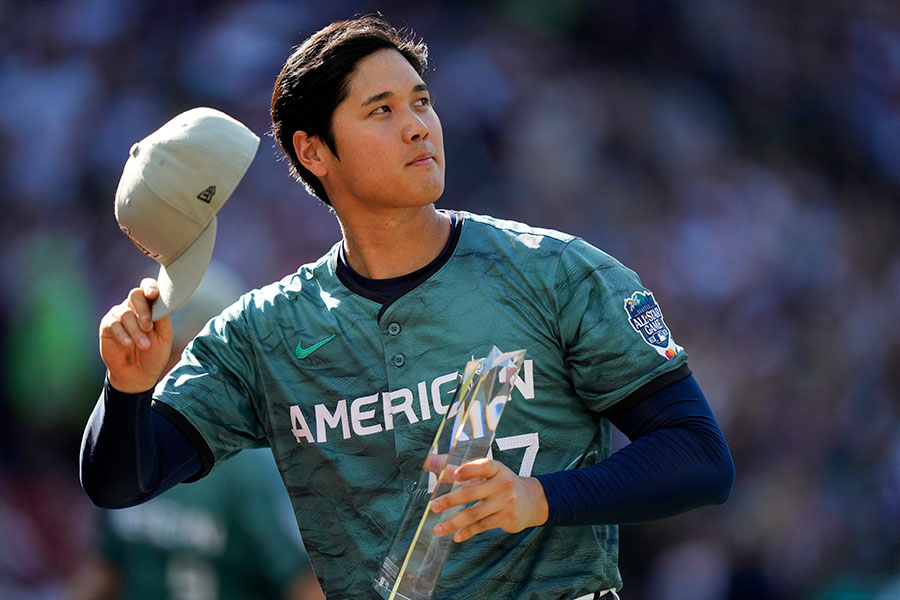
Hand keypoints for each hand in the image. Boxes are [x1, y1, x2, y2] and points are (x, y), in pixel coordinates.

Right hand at [99, 278, 172, 392]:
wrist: (139, 374)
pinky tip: (127, 344)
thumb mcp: (164, 336)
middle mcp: (133, 308)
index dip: (150, 287)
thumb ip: (163, 318)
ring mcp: (119, 316)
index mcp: (150, 307)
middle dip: (143, 311)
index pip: (147, 287)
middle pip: (135, 295)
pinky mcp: (107, 327)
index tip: (153, 294)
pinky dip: (122, 334)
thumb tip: (160, 301)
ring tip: (144, 345)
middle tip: (148, 327)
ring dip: (135, 330)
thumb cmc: (154, 353)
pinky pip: (113, 324)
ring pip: (125, 313)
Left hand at [429, 458, 548, 541]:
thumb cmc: (500, 483)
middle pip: (472, 493)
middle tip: (433, 506)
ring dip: (454, 522)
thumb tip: (428, 461)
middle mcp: (502, 484)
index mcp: (495, 468)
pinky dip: (468, 532)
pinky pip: (482, 526)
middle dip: (450, 500)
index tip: (455, 474)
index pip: (483, 466)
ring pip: (474, 513)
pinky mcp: (506, 518)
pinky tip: (456, 536)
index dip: (470, 470)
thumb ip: (457, 468)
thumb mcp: (485, 473)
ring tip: (437, 529)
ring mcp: (505, 502)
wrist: (531, 501)